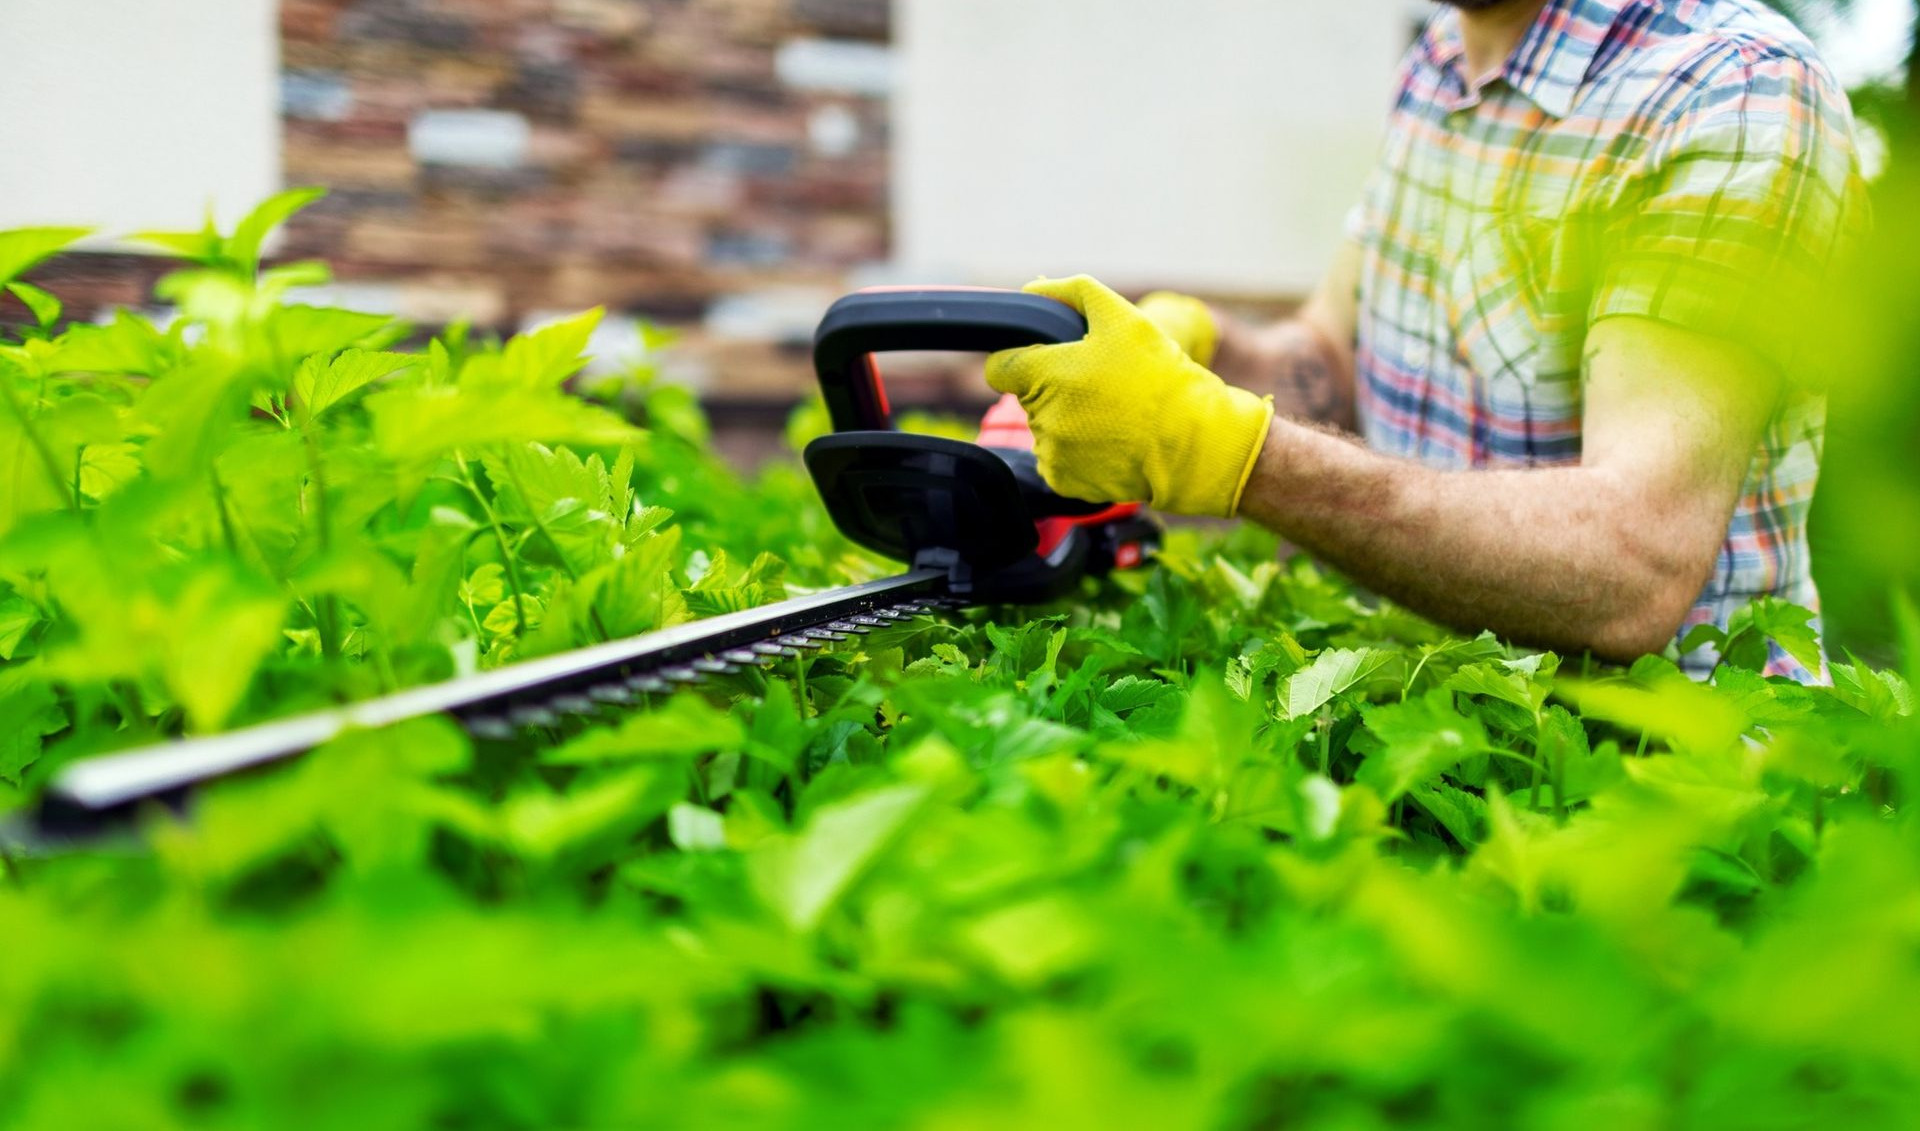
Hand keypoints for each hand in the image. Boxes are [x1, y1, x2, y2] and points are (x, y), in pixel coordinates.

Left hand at [985, 275, 1273, 517]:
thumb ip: (1072, 293)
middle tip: (1099, 385)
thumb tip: (1032, 288)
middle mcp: (1041, 417)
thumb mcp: (1123, 318)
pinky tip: (1109, 440)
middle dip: (1053, 388)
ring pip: (1044, 429)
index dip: (1022, 359)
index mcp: (1046, 374)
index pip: (999, 367)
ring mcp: (1051, 453)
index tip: (1049, 361)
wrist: (1191, 442)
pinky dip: (1077, 452)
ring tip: (1111, 414)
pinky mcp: (1063, 481)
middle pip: (1027, 397)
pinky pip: (1057, 460)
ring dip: (1067, 420)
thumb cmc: (1159, 377)